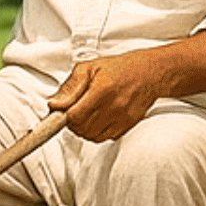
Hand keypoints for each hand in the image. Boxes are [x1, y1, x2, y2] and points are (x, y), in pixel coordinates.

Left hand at [49, 53, 164, 141]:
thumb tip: (56, 104)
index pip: (74, 115)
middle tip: (72, 111)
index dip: (63, 116)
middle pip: (81, 128)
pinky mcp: (127, 126)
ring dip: (83, 129)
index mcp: (102, 89)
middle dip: (72, 122)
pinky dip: (96, 132)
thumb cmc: (122, 68)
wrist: (149, 73)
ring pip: (91, 136)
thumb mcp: (90, 67)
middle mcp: (113, 106)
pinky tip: (97, 119)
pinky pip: (104, 138)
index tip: (60, 113)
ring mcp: (121, 118)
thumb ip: (70, 86)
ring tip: (85, 115)